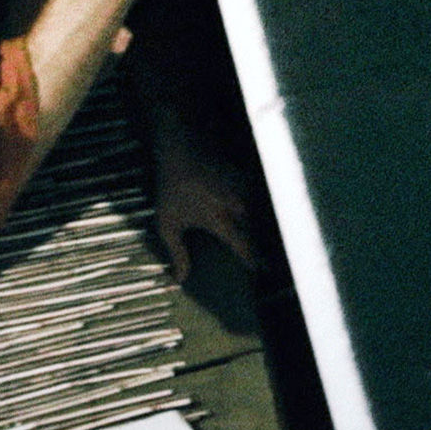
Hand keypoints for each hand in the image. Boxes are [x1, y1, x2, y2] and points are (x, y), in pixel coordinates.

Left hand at [150, 128, 256, 281]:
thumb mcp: (167, 223)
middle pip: (254, 230)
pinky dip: (252, 207)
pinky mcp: (243, 176)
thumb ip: (176, 253)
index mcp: (220, 220)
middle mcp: (236, 206)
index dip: (253, 260)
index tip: (260, 271)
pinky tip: (249, 212)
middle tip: (263, 255)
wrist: (179, 149)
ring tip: (258, 234)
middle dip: (258, 242)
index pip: (243, 246)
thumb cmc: (170, 188)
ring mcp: (242, 189)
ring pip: (255, 212)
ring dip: (256, 223)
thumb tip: (179, 280)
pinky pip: (253, 196)